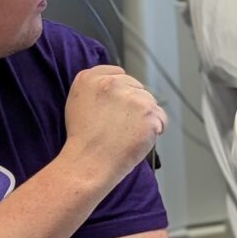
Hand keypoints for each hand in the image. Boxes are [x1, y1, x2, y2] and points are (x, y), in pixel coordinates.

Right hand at [63, 65, 166, 185]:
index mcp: (91, 78)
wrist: (88, 163)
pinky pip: (161, 118)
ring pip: (150, 102)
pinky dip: (155, 129)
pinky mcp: (149, 113)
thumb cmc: (82, 139)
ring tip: (128, 134)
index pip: (119, 74)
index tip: (115, 109)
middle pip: (137, 88)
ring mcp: (133, 97)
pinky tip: (139, 139)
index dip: (121, 93)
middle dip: (133, 104)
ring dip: (145, 117)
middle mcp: (113, 83)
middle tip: (120, 125)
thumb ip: (96, 85)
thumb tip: (119, 80)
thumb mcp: (76, 102)